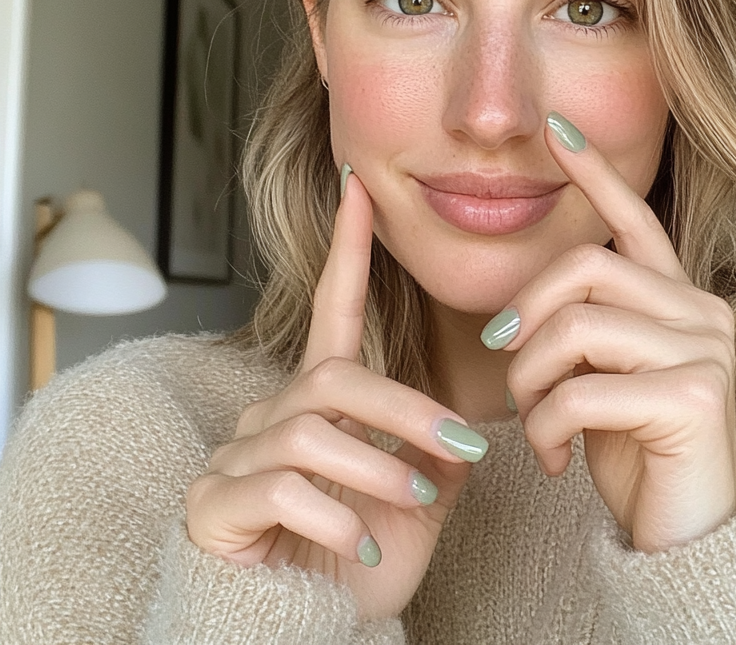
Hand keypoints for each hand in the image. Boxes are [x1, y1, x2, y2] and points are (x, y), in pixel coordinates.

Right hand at [185, 171, 481, 621]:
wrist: (312, 633)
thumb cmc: (358, 563)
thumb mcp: (415, 501)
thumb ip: (437, 455)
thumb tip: (468, 427)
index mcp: (320, 404)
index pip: (332, 310)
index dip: (346, 251)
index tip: (358, 190)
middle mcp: (270, 418)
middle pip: (334, 378)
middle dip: (405, 411)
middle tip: (462, 451)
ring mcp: (235, 459)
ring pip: (310, 430)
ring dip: (377, 465)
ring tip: (417, 502)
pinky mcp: (212, 505)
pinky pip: (279, 489)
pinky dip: (336, 515)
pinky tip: (365, 544)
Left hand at [497, 114, 735, 551]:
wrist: (686, 537)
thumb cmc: (635, 451)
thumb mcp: (600, 377)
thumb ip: (581, 330)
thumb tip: (518, 314)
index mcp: (676, 297)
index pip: (634, 219)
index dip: (594, 172)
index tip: (556, 128)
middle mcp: (701, 309)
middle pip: (584, 269)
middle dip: (524, 316)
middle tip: (504, 363)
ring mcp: (705, 349)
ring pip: (574, 329)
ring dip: (530, 383)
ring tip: (534, 424)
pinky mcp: (694, 397)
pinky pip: (581, 392)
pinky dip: (545, 428)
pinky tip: (553, 459)